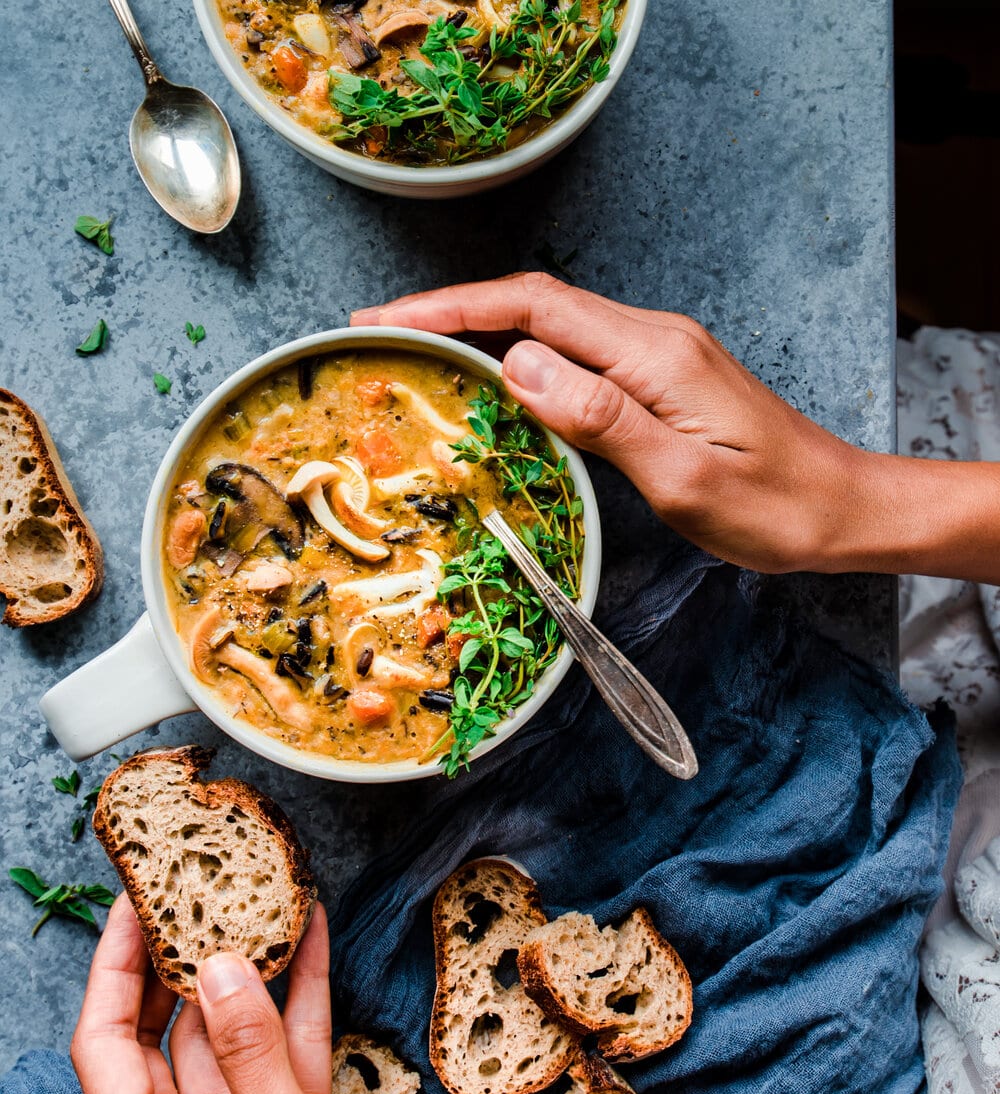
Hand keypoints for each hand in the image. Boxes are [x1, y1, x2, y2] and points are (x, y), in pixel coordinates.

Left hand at [72, 896, 403, 1093]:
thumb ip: (252, 1055)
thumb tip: (220, 965)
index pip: (106, 1040)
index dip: (113, 968)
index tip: (133, 903)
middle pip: (167, 1027)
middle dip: (180, 956)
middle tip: (196, 888)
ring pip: (233, 1028)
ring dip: (248, 967)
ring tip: (258, 898)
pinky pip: (287, 1046)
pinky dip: (299, 994)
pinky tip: (311, 941)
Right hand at [352, 273, 999, 583]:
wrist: (843, 507)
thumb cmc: (774, 507)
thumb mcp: (684, 477)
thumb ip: (601, 417)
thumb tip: (517, 365)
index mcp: (653, 354)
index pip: (535, 308)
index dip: (454, 307)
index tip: (387, 320)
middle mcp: (654, 338)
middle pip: (537, 303)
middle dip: (453, 310)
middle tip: (381, 333)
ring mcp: (660, 354)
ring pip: (554, 324)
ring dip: (484, 330)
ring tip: (420, 352)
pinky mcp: (664, 378)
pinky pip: (579, 352)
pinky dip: (524, 356)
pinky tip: (496, 380)